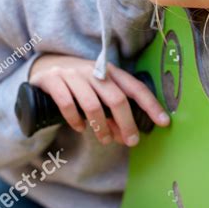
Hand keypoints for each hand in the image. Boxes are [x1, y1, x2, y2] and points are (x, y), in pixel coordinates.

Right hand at [29, 54, 169, 145]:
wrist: (44, 66)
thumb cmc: (80, 83)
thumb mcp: (99, 90)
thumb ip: (112, 111)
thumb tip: (126, 136)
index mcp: (110, 72)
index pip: (136, 88)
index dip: (151, 105)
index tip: (164, 122)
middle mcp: (94, 71)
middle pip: (116, 98)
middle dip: (126, 123)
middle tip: (131, 141)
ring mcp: (73, 74)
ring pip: (93, 104)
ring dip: (101, 127)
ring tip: (104, 140)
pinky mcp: (53, 80)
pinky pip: (67, 103)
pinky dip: (75, 120)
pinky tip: (80, 128)